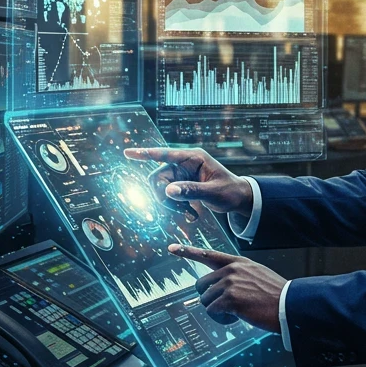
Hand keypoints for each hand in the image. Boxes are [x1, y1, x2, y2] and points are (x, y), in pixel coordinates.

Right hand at [124, 147, 252, 223]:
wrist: (238, 198)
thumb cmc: (230, 191)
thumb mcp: (214, 192)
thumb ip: (191, 191)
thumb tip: (168, 190)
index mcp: (193, 158)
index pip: (166, 154)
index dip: (146, 153)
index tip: (128, 152)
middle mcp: (184, 164)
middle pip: (158, 178)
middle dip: (163, 197)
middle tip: (180, 210)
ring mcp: (181, 175)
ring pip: (161, 190)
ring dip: (171, 205)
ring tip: (190, 214)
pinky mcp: (180, 185)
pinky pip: (167, 197)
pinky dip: (175, 208)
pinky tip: (190, 214)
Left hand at [168, 244, 285, 331]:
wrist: (288, 304)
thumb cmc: (276, 294)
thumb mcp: (258, 274)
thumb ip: (239, 274)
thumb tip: (223, 284)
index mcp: (238, 262)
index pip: (208, 254)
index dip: (187, 251)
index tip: (171, 248)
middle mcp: (231, 270)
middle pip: (201, 284)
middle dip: (208, 297)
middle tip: (224, 305)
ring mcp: (230, 284)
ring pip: (205, 299)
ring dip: (216, 309)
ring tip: (234, 311)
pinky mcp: (230, 299)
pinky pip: (212, 310)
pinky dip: (220, 317)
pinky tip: (235, 317)